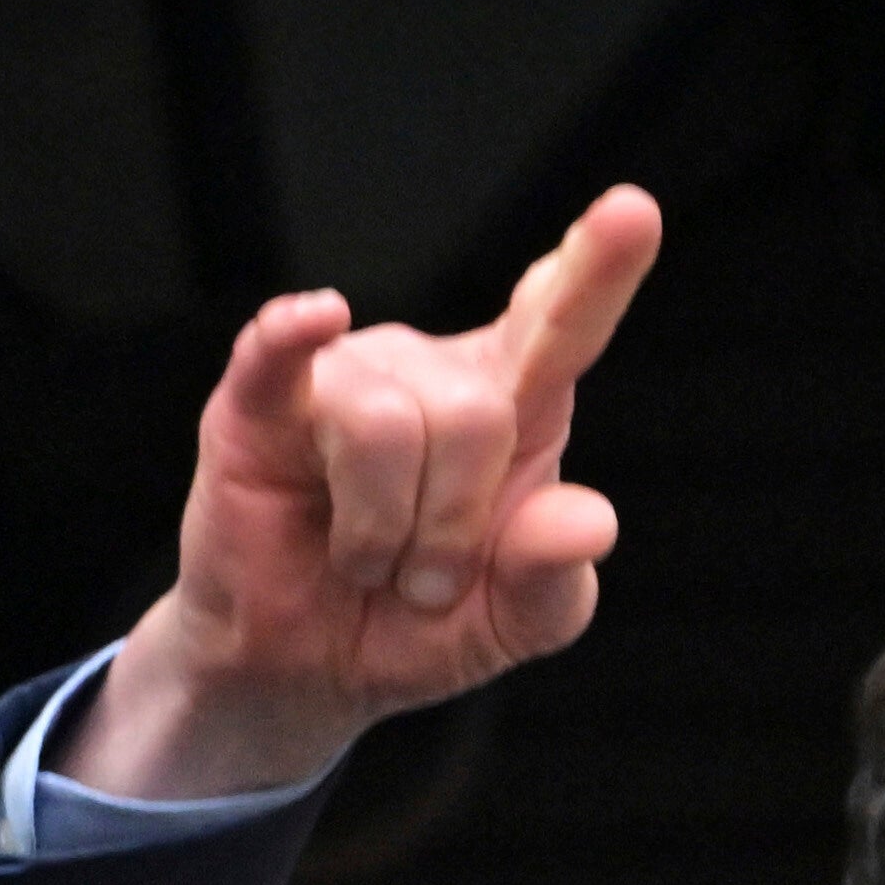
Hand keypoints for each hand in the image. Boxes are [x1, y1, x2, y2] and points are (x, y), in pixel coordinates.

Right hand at [61, 188, 664, 805]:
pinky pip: (277, 355)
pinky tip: (313, 320)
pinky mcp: (254, 406)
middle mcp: (432, 371)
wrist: (293, 673)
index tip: (630, 212)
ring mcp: (345, 377)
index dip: (599, 268)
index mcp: (514, 405)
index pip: (564, 323)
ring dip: (379, 533)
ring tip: (362, 567)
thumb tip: (585, 520)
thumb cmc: (407, 629)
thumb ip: (557, 584)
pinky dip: (292, 335)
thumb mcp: (511, 627)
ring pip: (386, 425)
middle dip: (452, 530)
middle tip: (422, 587)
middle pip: (474, 413)